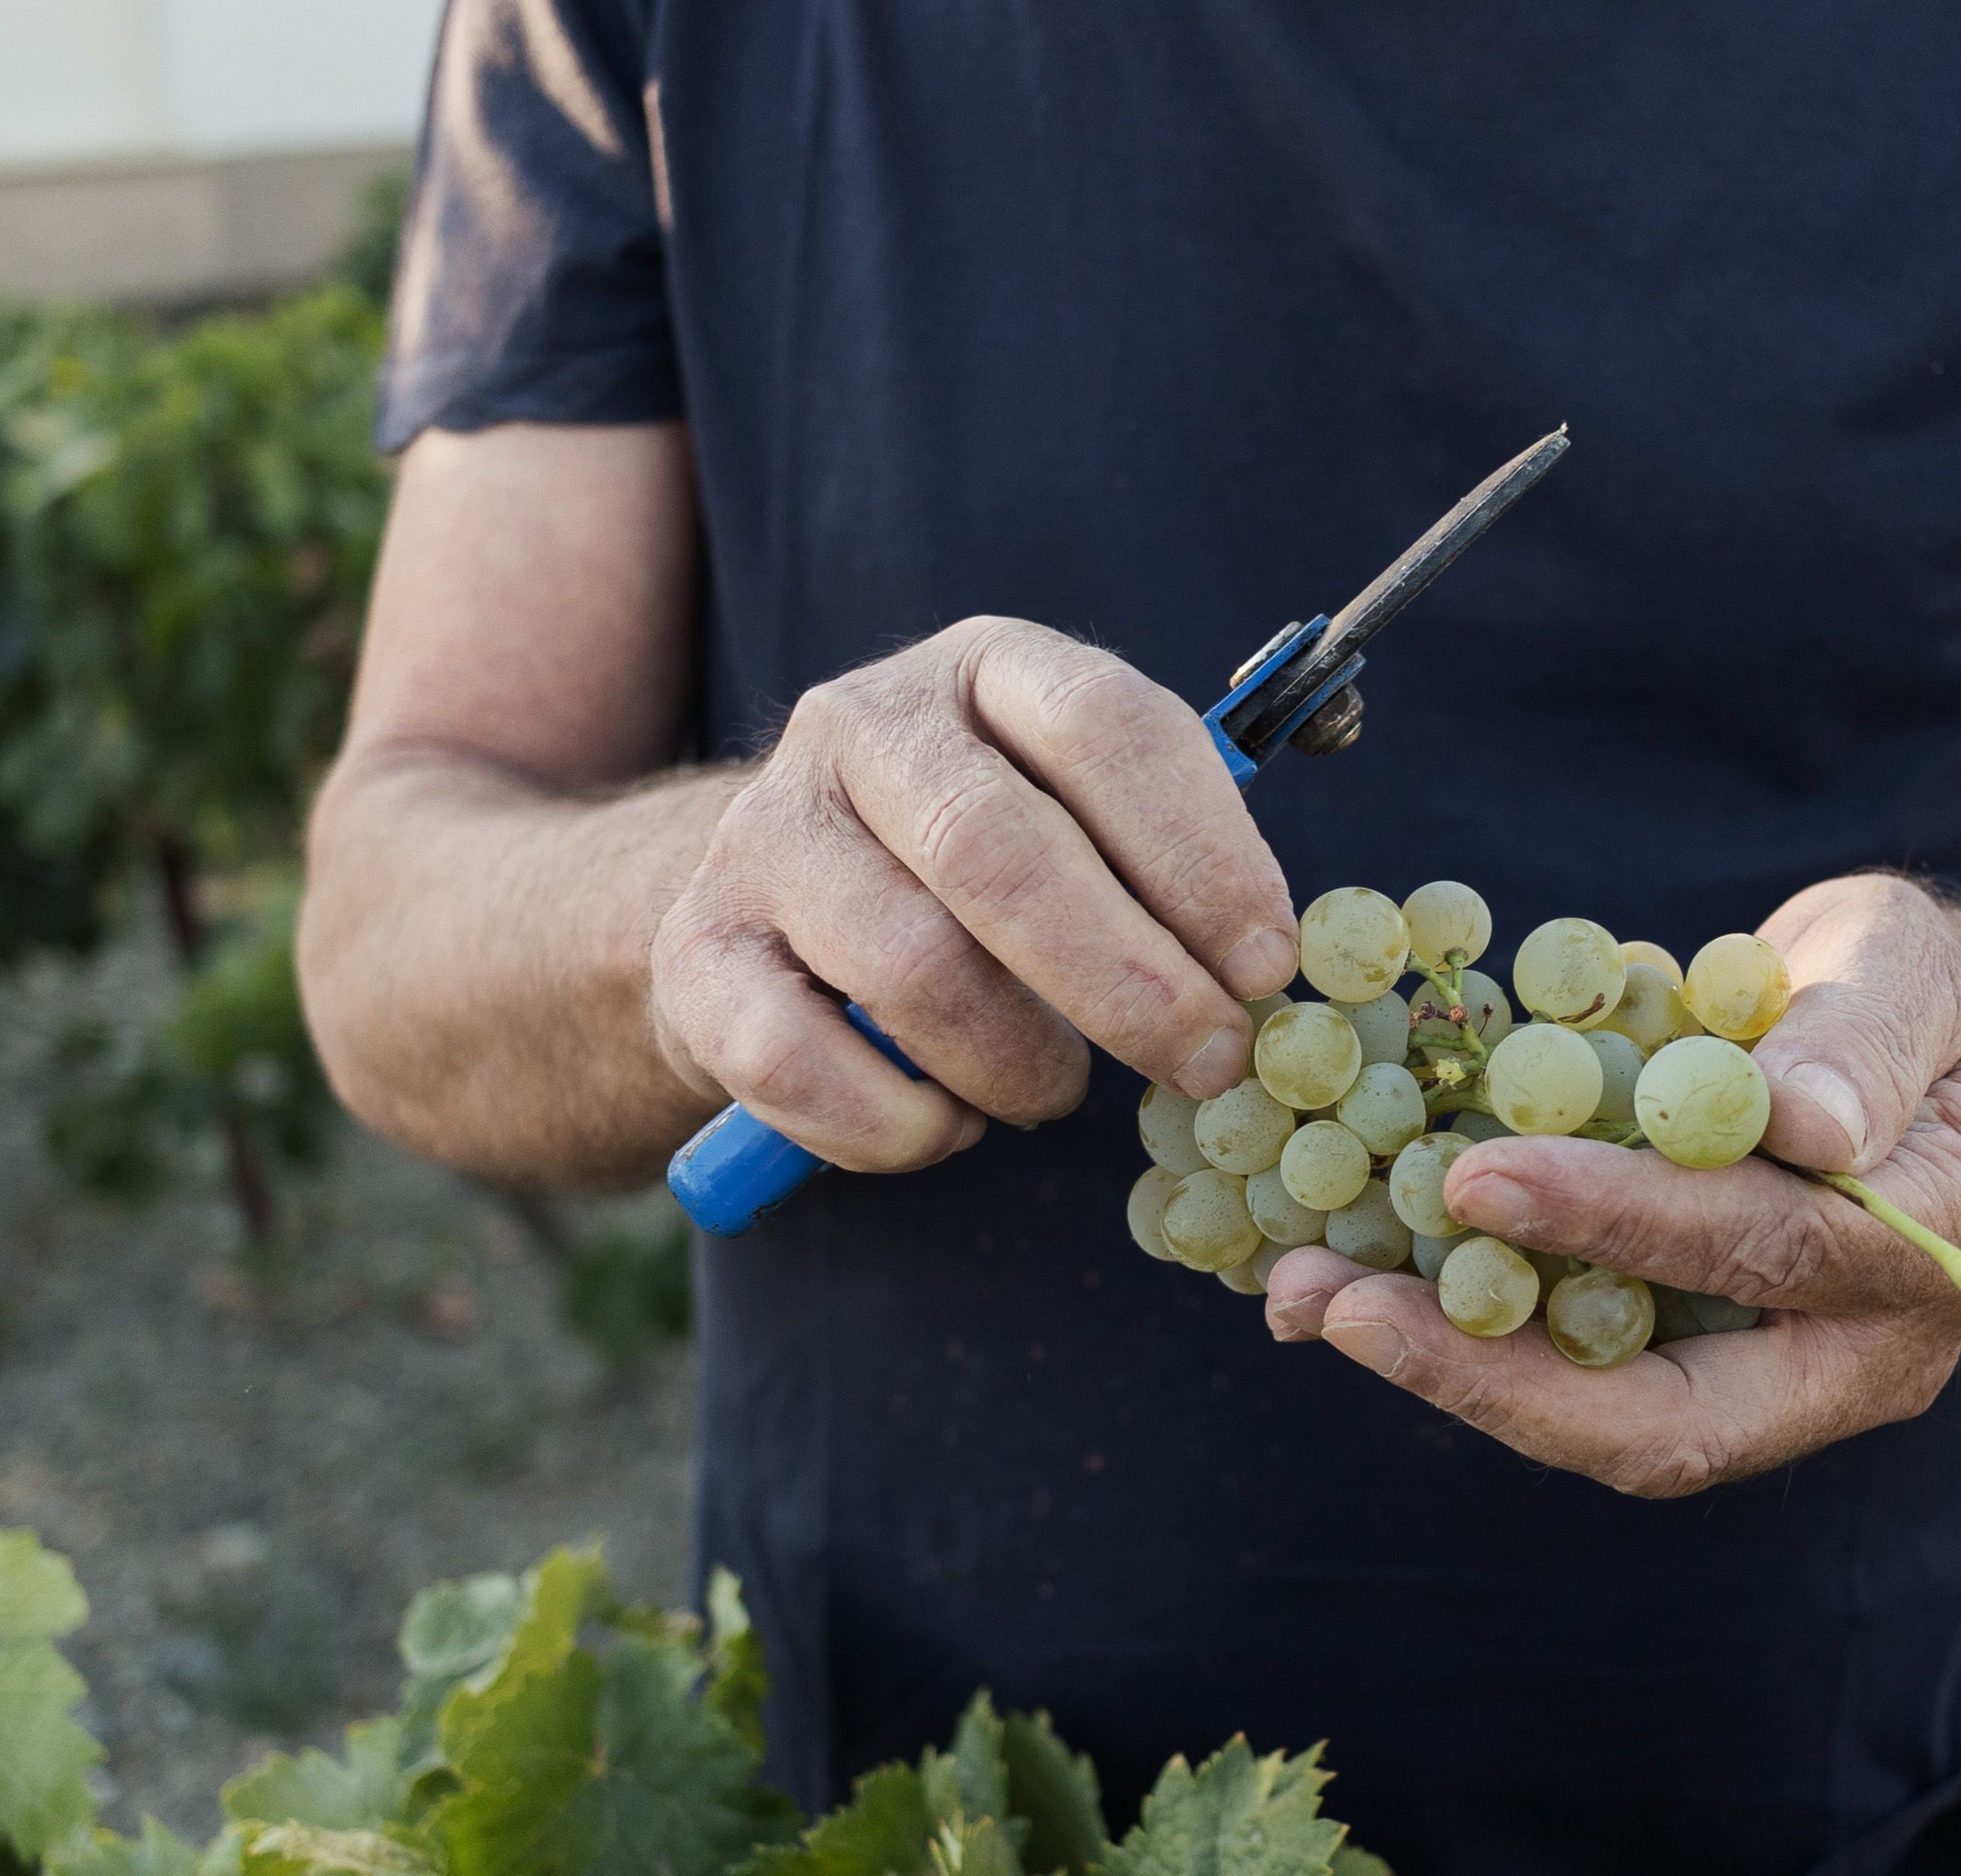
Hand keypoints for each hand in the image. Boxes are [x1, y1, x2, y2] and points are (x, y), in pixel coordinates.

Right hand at [648, 616, 1295, 1170]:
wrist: (774, 908)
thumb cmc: (983, 871)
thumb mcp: (1082, 817)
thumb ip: (1168, 864)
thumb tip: (1266, 969)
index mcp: (990, 666)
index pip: (1104, 723)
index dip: (1200, 852)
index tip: (1266, 964)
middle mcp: (862, 723)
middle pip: (996, 849)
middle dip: (1127, 981)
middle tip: (1207, 1062)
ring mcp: (764, 832)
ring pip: (909, 967)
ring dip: (1015, 1064)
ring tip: (1053, 1091)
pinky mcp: (695, 950)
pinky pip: (801, 1063)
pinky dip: (901, 1125)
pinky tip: (945, 1121)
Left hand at [1265, 875, 1960, 1496]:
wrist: (1904, 1049)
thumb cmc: (1907, 993)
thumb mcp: (1910, 971)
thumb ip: (1865, 1037)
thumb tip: (1810, 1121)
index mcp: (1928, 1253)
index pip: (1769, 1251)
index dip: (1623, 1220)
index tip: (1481, 1173)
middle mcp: (1853, 1358)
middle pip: (1672, 1420)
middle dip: (1498, 1373)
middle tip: (1345, 1307)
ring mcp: (1763, 1385)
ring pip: (1601, 1425)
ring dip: (1451, 1370)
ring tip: (1307, 1297)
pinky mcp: (1679, 1367)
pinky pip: (1563, 1377)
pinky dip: (1452, 1336)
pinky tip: (1338, 1284)